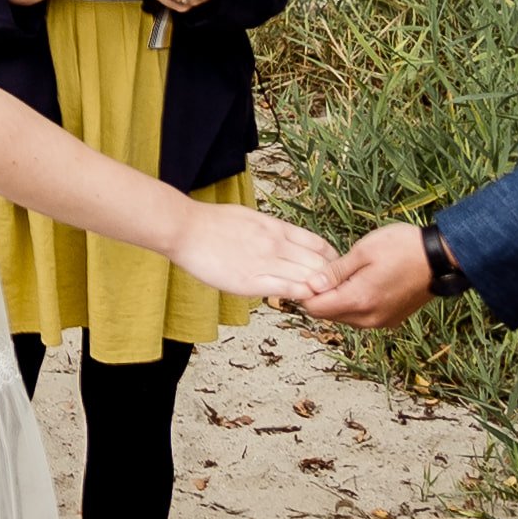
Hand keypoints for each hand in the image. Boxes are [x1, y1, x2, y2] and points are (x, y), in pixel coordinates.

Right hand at [159, 187, 348, 309]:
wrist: (185, 229)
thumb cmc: (212, 223)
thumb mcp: (250, 217)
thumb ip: (271, 230)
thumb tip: (285, 239)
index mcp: (276, 227)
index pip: (319, 244)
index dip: (331, 259)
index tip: (331, 270)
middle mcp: (276, 244)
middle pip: (319, 263)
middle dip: (330, 278)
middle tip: (332, 291)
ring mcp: (265, 262)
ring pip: (308, 277)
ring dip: (318, 290)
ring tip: (320, 300)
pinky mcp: (251, 281)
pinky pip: (288, 289)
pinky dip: (300, 295)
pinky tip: (302, 300)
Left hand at [306, 221, 442, 331]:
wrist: (441, 258)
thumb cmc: (403, 247)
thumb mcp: (363, 251)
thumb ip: (335, 271)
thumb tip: (310, 285)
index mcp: (359, 301)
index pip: (316, 308)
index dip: (306, 292)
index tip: (308, 274)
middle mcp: (369, 319)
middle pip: (328, 315)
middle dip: (322, 296)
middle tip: (328, 270)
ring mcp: (381, 322)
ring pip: (345, 317)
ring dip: (339, 299)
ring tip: (348, 273)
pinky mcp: (391, 320)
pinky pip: (362, 317)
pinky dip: (355, 303)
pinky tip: (362, 282)